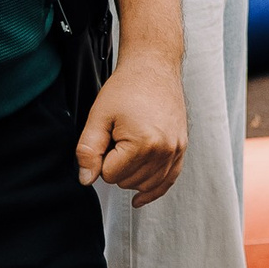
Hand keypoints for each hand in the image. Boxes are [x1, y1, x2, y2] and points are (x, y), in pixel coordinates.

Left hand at [75, 51, 186, 206]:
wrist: (154, 68)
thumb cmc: (125, 88)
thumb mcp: (98, 116)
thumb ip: (88, 150)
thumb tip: (86, 180)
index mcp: (143, 144)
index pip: (110, 175)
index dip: (102, 159)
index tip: (107, 136)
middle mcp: (164, 151)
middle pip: (127, 182)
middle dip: (117, 166)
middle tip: (118, 137)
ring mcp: (176, 150)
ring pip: (145, 185)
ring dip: (131, 174)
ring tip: (129, 146)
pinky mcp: (182, 148)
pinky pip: (168, 181)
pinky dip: (153, 190)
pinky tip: (139, 199)